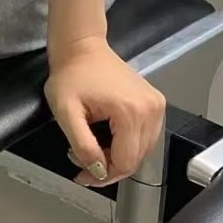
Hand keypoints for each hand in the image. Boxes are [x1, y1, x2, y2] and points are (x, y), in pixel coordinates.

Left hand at [45, 35, 165, 186]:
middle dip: (108, 167)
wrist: (82, 47)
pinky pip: (146, 136)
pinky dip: (128, 144)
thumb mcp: (66, 112)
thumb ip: (83, 145)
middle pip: (136, 159)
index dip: (103, 176)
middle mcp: (150, 110)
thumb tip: (98, 170)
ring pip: (142, 151)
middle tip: (82, 160)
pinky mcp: (155, 102)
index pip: (125, 163)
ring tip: (93, 148)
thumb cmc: (71, 74)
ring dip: (118, 157)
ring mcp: (156, 105)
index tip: (82, 175)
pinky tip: (108, 139)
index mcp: (131, 112)